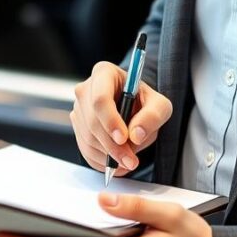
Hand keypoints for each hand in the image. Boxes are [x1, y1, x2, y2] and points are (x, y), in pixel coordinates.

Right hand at [71, 61, 172, 177]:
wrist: (135, 109)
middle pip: (92, 122)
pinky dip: (101, 161)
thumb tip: (136, 135)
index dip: (110, 120)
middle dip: (112, 145)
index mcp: (104, 73)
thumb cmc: (145, 102)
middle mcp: (86, 89)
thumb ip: (153, 116)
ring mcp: (78, 108)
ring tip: (129, 160)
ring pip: (88, 138)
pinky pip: (85, 149)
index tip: (123, 138)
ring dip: (108, 155)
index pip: (100, 98)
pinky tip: (117, 162)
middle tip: (131, 160)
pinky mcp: (77, 127)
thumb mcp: (159, 105)